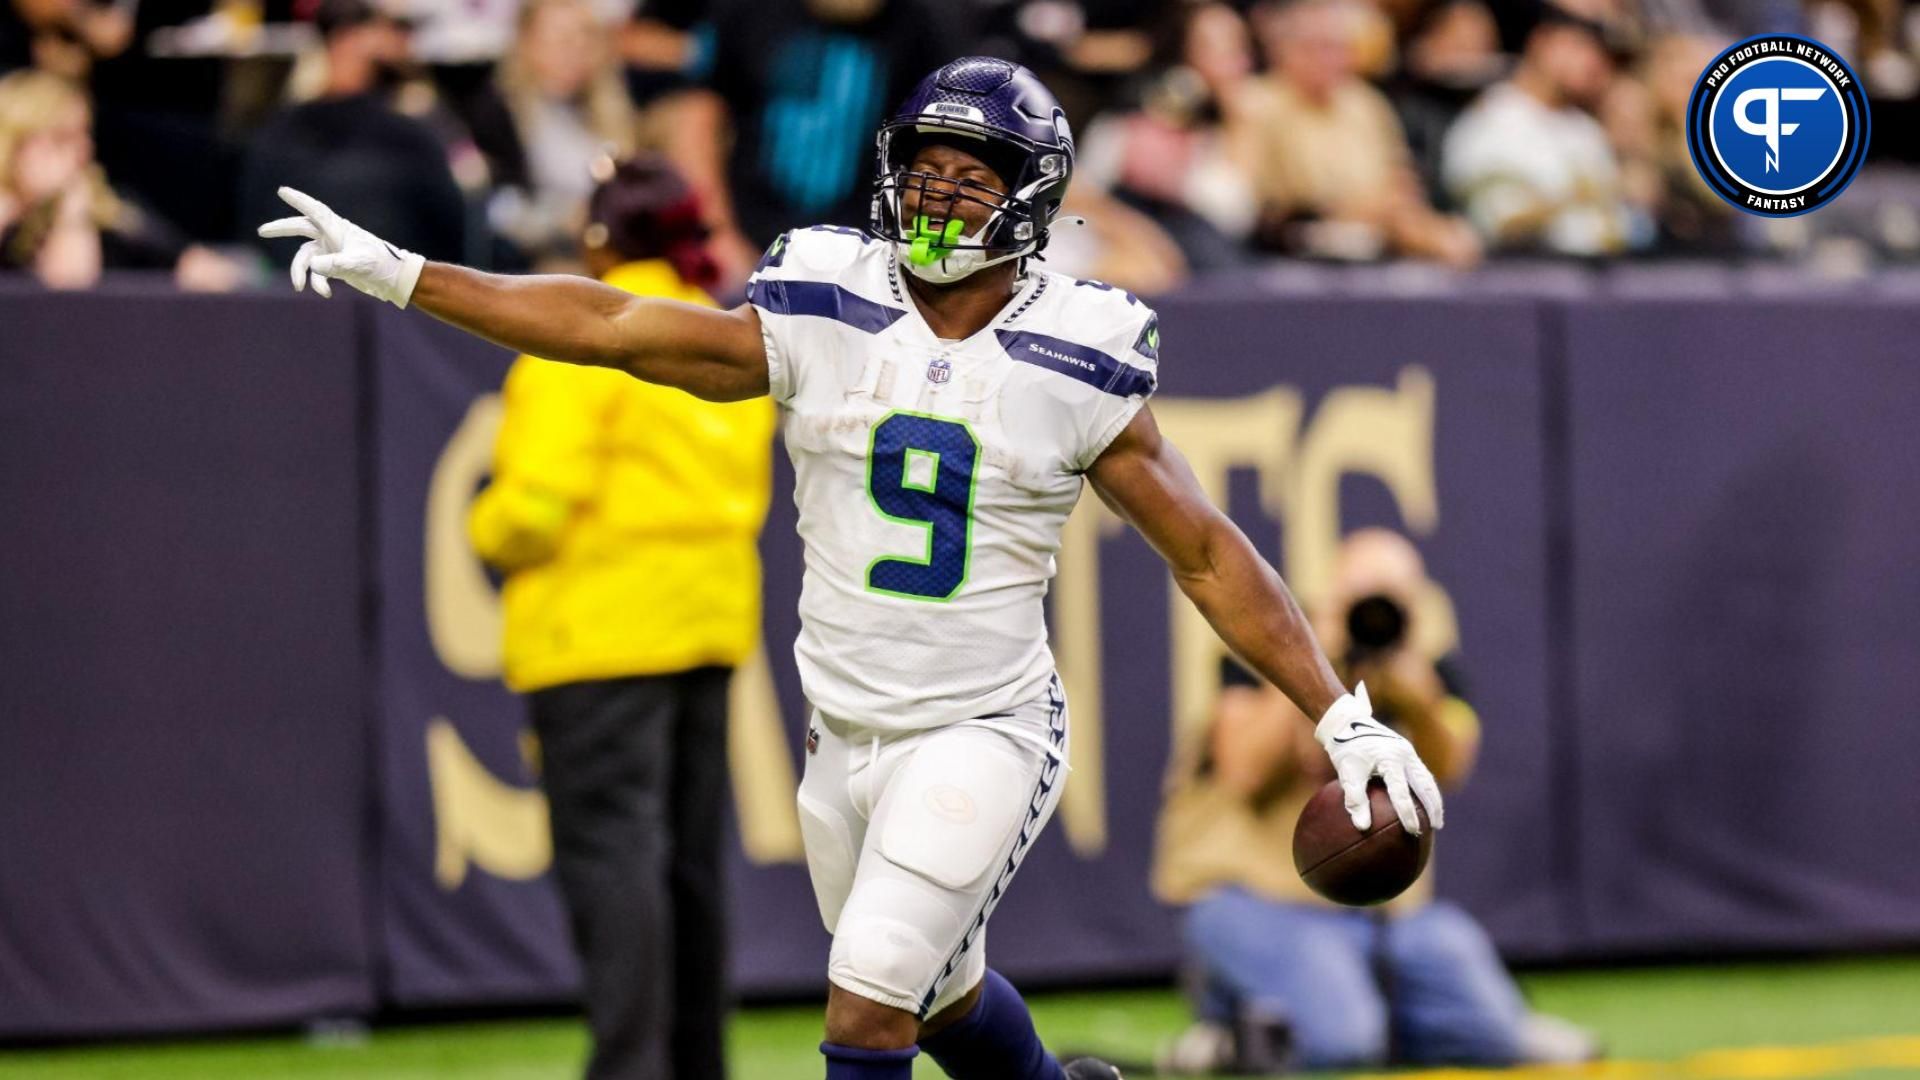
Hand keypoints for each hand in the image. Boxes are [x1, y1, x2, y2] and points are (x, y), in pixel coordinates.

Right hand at [256, 186, 423, 306]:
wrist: (392, 279)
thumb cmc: (379, 265)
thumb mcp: (358, 263)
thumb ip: (336, 264)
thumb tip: (313, 266)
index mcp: (338, 228)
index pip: (315, 211)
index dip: (299, 200)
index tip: (282, 190)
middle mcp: (332, 236)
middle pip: (301, 228)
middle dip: (281, 229)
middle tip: (262, 231)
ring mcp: (331, 250)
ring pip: (304, 257)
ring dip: (299, 272)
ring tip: (298, 287)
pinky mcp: (333, 265)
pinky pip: (316, 273)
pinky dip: (317, 283)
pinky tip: (325, 294)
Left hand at [1314, 683, 1444, 834]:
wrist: (1348, 722)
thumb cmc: (1346, 749)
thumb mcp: (1347, 773)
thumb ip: (1354, 799)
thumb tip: (1362, 827)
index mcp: (1390, 758)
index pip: (1401, 790)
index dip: (1407, 812)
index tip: (1412, 831)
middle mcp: (1404, 754)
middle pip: (1425, 785)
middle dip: (1432, 807)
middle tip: (1434, 829)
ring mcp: (1408, 752)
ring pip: (1427, 779)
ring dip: (1433, 799)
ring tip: (1436, 821)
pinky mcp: (1407, 752)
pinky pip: (1422, 774)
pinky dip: (1427, 790)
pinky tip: (1426, 804)